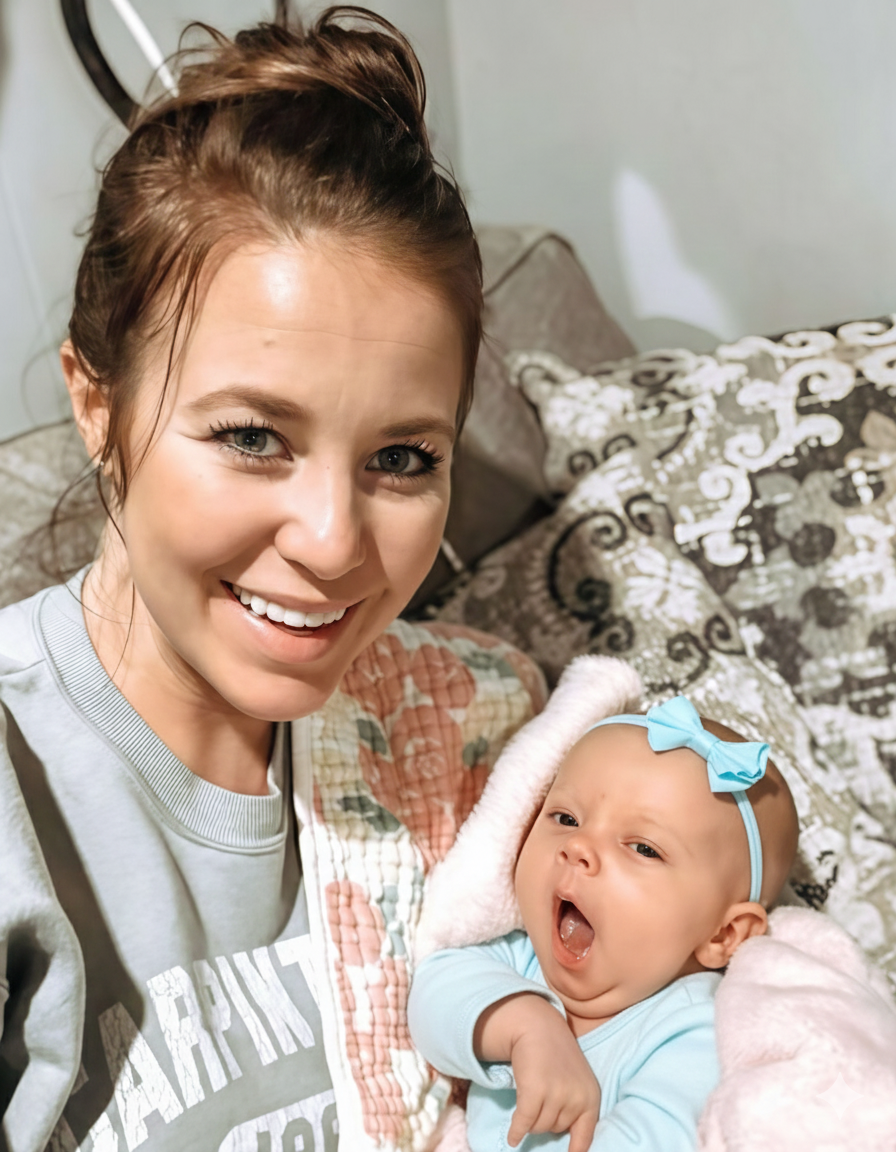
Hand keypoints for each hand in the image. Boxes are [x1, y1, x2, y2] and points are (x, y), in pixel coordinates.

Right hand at [474, 994, 600, 1151]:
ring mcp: (556, 1094)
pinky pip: (523, 1122)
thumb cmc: (557, 1057)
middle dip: (545, 1119)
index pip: (585, 1138)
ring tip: (530, 1098)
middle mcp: (577, 1098)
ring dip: (530, 1118)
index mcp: (591, 1099)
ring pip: (538, 1127)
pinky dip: (516, 1131)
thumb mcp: (576, 1082)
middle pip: (554, 1130)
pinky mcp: (535, 1090)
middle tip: (541, 1097)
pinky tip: (512, 1139)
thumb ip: (575, 1108)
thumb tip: (571, 1146)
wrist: (538, 1026)